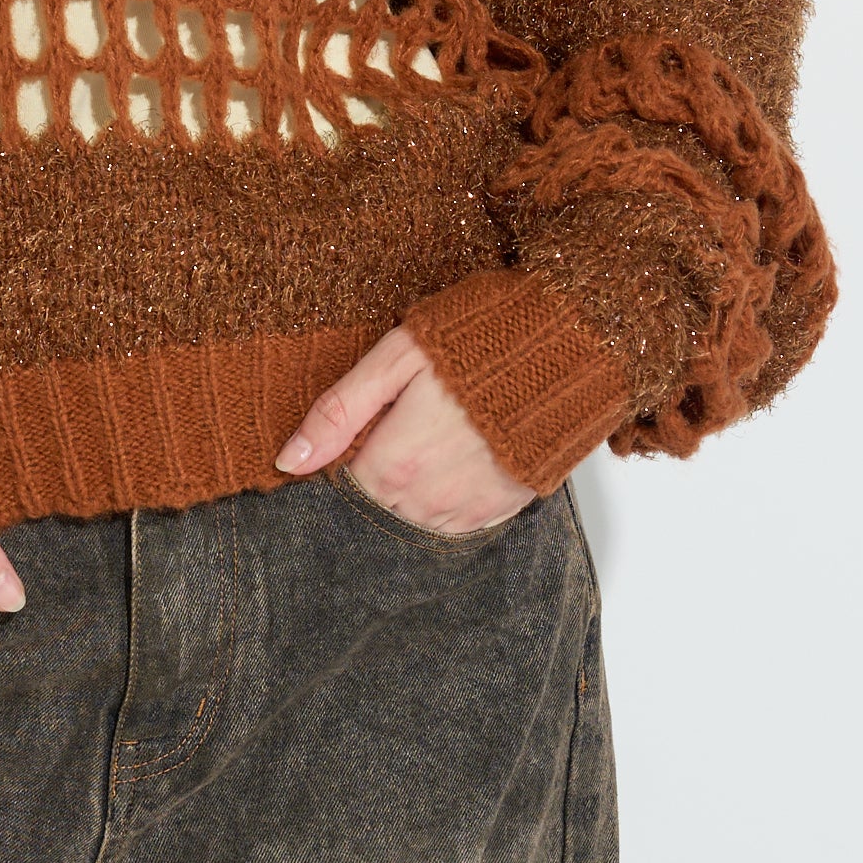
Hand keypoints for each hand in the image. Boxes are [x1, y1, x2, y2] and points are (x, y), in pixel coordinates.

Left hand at [273, 325, 541, 535]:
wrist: (573, 343)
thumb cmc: (480, 340)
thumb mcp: (397, 357)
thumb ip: (340, 411)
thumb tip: (289, 461)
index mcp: (396, 462)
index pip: (341, 487)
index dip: (342, 456)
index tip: (361, 426)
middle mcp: (430, 499)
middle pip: (376, 507)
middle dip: (375, 474)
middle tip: (399, 426)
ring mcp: (470, 509)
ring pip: (413, 519)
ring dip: (409, 489)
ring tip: (430, 436)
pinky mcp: (504, 508)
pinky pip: (456, 523)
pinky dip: (446, 498)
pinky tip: (457, 456)